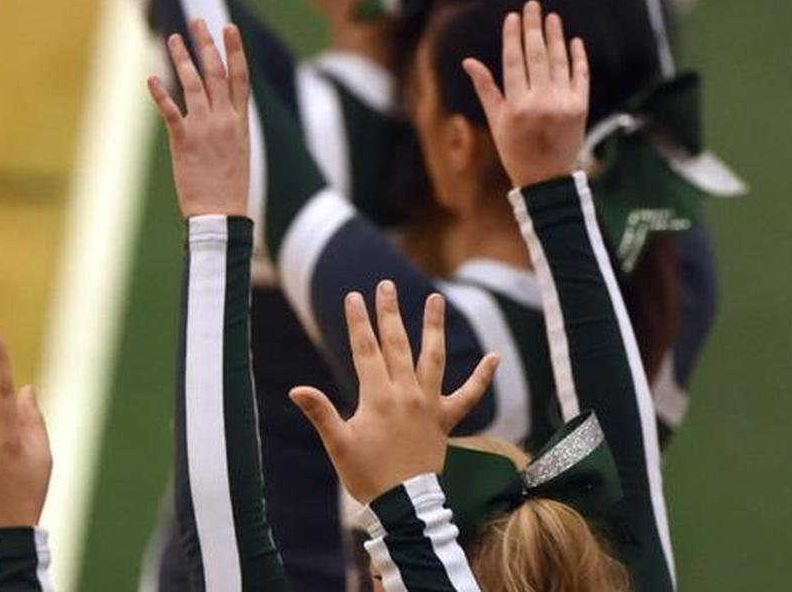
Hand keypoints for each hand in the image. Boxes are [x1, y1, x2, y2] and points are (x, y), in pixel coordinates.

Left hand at [147, 19, 250, 217]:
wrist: (221, 214)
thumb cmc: (229, 188)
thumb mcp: (239, 152)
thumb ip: (230, 128)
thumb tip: (223, 112)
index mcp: (241, 123)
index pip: (241, 78)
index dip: (235, 51)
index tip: (230, 27)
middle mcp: (225, 120)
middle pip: (216, 73)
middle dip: (207, 44)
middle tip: (197, 22)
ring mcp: (205, 129)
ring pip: (193, 84)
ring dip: (182, 58)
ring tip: (173, 39)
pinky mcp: (184, 141)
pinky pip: (171, 111)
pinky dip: (161, 94)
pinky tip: (152, 78)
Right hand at [289, 281, 498, 502]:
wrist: (405, 506)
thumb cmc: (367, 476)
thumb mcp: (338, 445)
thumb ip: (320, 413)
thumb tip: (296, 390)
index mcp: (378, 397)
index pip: (365, 350)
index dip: (358, 322)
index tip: (353, 297)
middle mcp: (406, 394)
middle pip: (397, 344)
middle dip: (389, 313)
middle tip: (385, 285)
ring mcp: (429, 405)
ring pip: (433, 357)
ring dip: (433, 327)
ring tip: (435, 298)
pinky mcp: (446, 420)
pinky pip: (468, 396)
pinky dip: (482, 377)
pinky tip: (495, 357)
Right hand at [462, 0, 589, 186]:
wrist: (547, 179)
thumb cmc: (515, 150)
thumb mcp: (496, 121)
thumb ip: (486, 88)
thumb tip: (468, 61)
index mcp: (515, 106)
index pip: (513, 62)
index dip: (512, 37)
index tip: (512, 17)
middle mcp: (540, 102)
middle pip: (536, 56)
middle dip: (533, 28)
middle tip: (532, 6)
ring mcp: (562, 104)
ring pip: (558, 61)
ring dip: (555, 36)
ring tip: (552, 17)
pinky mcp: (580, 107)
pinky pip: (579, 75)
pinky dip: (577, 57)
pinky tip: (573, 41)